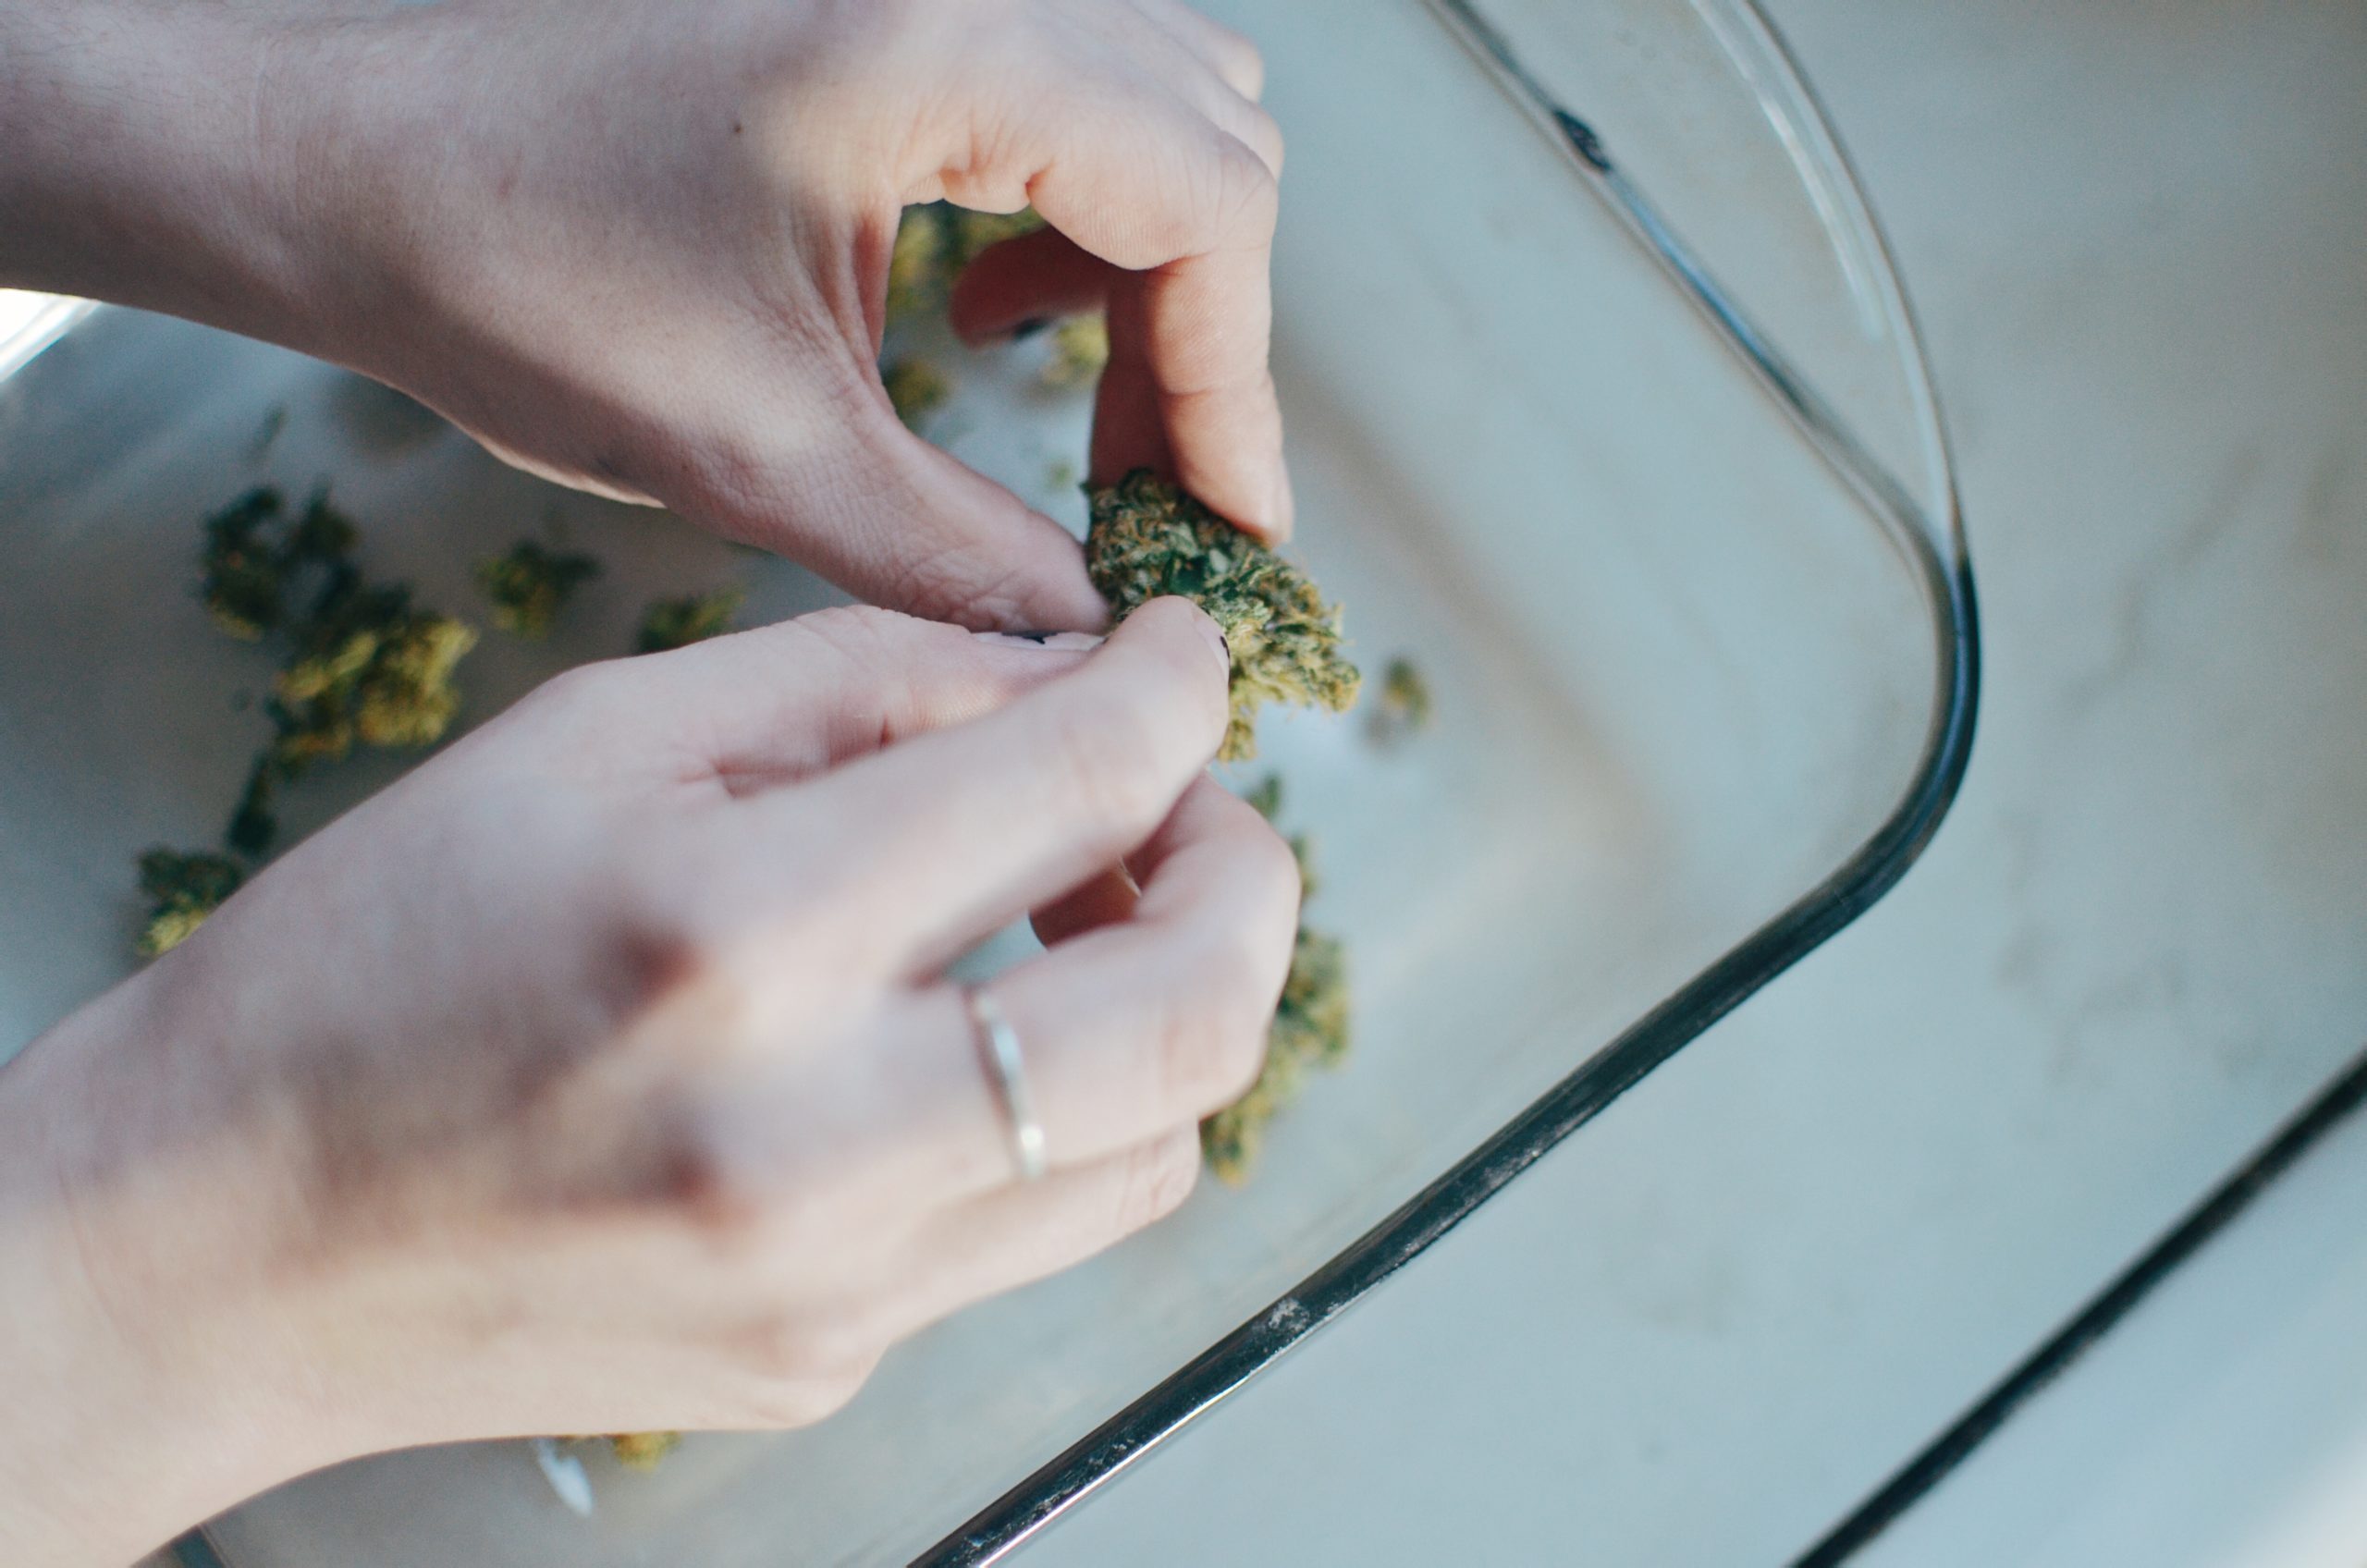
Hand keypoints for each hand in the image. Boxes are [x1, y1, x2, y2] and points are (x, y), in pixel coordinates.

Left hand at [0, 0, 1288, 630]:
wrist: (332, 158)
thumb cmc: (505, 272)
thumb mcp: (755, 448)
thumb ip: (955, 552)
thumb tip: (1098, 633)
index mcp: (943, 44)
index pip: (1206, 207)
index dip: (1238, 384)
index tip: (1227, 529)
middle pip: (1211, 142)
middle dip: (1204, 333)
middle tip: (1150, 489)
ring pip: (1159, 102)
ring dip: (1148, 264)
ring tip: (1070, 394)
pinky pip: (1067, 80)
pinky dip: (1074, 205)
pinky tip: (985, 297)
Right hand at [0, 599, 1298, 1564]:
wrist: (222, 1239)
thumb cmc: (381, 951)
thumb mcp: (594, 737)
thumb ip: (858, 682)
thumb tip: (1068, 678)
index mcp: (736, 934)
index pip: (1079, 782)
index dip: (1176, 690)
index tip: (1183, 655)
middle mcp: (814, 1137)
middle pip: (1198, 1009)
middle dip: (1249, 868)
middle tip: (1187, 802)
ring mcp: (839, 1286)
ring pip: (1165, 1141)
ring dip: (1175, 1003)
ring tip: (1081, 916)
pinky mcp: (834, 1363)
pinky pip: (1043, 1224)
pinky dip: (1068, 1107)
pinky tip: (977, 1033)